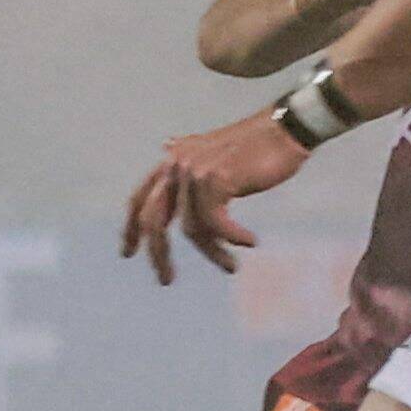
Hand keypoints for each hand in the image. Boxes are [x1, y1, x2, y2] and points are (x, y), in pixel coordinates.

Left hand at [121, 107, 309, 284]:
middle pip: (153, 220)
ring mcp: (194, 171)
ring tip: (231, 266)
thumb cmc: (255, 145)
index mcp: (172, 160)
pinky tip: (249, 242)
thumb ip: (189, 157)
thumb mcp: (213, 152)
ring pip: (191, 228)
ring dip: (213, 252)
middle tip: (166, 280)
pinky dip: (232, 237)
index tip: (126, 254)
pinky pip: (215, 224)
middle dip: (158, 254)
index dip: (130, 229)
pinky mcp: (215, 179)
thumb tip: (166, 145)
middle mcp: (176, 164)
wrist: (285, 130)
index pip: (139, 199)